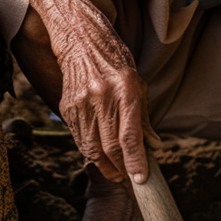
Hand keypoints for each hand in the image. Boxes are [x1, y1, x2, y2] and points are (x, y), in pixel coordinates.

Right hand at [53, 10, 151, 183]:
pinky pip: (79, 138)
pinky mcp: (67, 107)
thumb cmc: (115, 62)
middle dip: (120, 169)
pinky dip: (90, 151)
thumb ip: (144, 117)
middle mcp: (101, 97)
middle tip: (127, 179)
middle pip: (110, 147)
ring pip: (92, 148)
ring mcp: (81, 103)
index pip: (130, 136)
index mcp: (125, 90)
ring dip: (104, 165)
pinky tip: (98, 153)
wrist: (82, 42)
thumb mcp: (137, 84)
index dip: (136, 162)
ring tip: (114, 172)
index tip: (140, 179)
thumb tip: (153, 146)